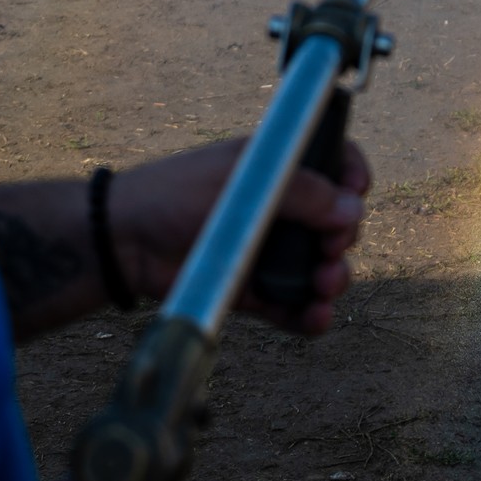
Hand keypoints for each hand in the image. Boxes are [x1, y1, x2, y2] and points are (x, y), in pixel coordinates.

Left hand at [104, 134, 371, 336]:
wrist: (123, 241)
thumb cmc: (174, 194)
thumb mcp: (240, 179)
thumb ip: (301, 191)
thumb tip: (353, 209)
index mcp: (277, 167)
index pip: (333, 163)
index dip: (353, 176)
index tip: (357, 192)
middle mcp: (279, 208)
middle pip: (337, 223)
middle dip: (344, 238)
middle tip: (330, 248)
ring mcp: (268, 250)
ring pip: (320, 267)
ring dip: (333, 279)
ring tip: (323, 286)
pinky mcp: (255, 290)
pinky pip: (293, 305)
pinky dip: (310, 314)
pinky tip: (315, 317)